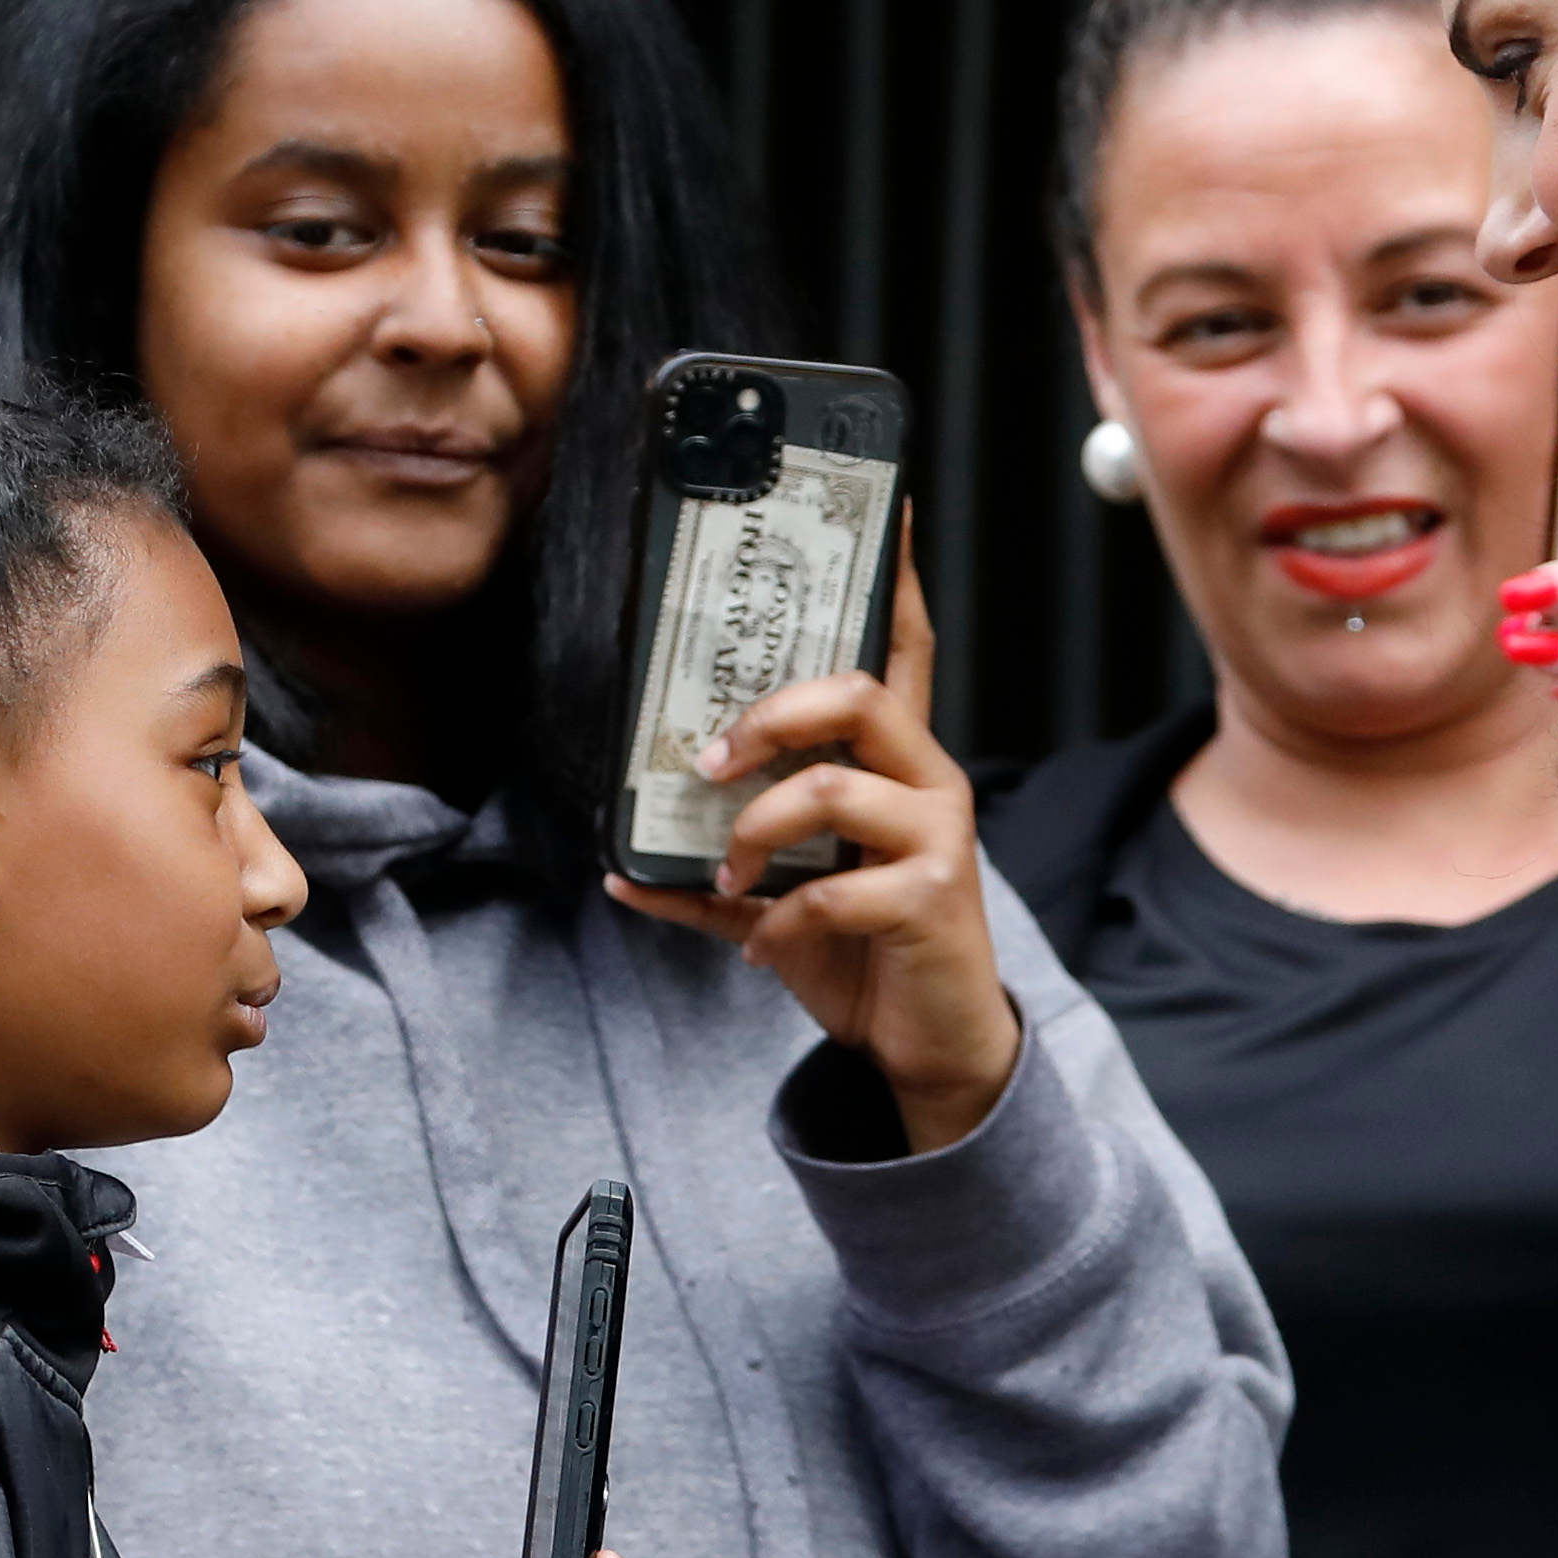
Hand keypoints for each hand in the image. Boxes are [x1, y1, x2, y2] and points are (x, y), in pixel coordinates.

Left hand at [604, 537, 1022, 1151]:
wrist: (931, 1050)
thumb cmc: (866, 957)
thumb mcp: (779, 908)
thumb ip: (708, 884)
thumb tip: (618, 871)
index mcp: (899, 764)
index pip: (905, 649)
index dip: (895, 579)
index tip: (885, 507)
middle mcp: (930, 782)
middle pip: (858, 692)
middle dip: (767, 716)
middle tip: (709, 763)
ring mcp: (939, 837)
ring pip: (837, 784)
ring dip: (755, 830)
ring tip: (728, 876)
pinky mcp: (934, 898)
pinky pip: (833, 887)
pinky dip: (776, 920)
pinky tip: (764, 947)